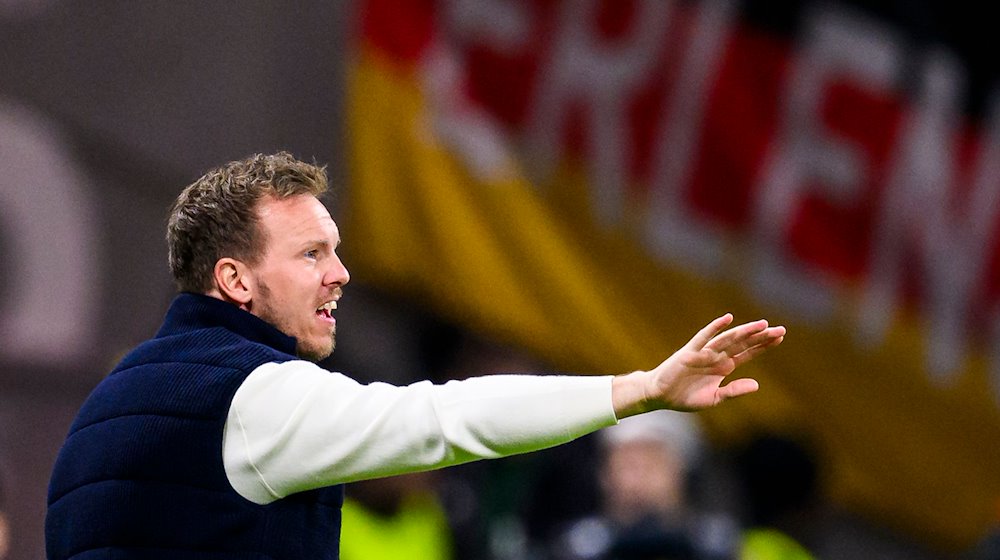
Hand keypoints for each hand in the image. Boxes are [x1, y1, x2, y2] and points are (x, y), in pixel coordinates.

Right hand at [612, 314, 784, 417]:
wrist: (660, 396)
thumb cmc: (685, 396)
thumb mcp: (714, 398)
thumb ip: (734, 391)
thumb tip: (757, 385)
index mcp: (724, 366)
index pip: (748, 352)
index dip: (763, 345)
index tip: (780, 337)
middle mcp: (717, 356)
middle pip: (743, 343)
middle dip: (761, 336)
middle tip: (781, 329)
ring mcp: (705, 352)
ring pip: (729, 339)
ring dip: (745, 332)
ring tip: (763, 325)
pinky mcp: (690, 352)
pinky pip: (704, 337)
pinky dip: (715, 327)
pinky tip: (728, 319)